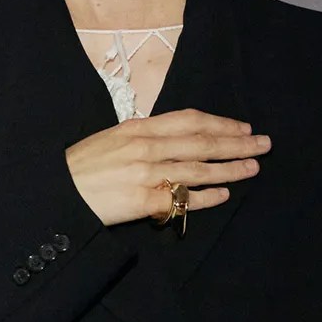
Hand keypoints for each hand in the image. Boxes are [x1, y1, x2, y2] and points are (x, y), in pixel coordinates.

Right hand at [65, 110, 268, 228]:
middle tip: (263, 144)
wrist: (58, 192)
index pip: (189, 120)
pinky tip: (223, 195)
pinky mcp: (141, 201)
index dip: (220, 123)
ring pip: (197, 170)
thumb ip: (145, 136)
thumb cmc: (83, 167)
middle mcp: (146, 147)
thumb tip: (175, 138)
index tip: (242, 127)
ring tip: (253, 168)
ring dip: (229, 169)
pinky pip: (180, 199)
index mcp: (139, 127)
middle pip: (201, 143)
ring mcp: (146, 174)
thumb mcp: (112, 139)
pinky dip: (204, 197)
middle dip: (236, 143)